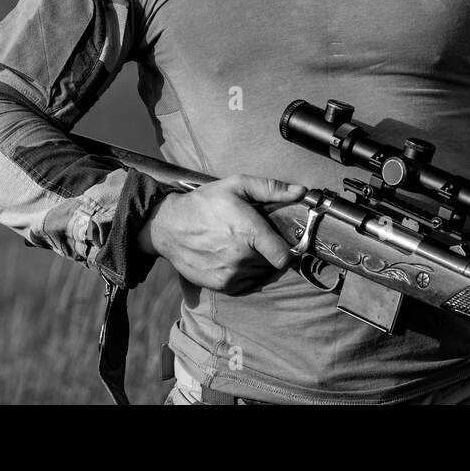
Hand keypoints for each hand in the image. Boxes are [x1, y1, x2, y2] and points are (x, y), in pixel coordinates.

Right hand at [137, 176, 306, 294]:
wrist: (169, 226)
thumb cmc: (205, 202)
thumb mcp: (237, 185)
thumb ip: (271, 188)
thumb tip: (301, 191)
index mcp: (249, 232)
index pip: (283, 256)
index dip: (288, 249)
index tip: (283, 241)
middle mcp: (241, 257)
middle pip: (272, 263)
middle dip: (269, 251)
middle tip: (255, 238)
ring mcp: (230, 274)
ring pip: (260, 274)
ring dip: (257, 263)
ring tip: (242, 246)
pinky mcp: (220, 285)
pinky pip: (246, 284)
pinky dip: (245, 273)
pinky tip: (233, 257)